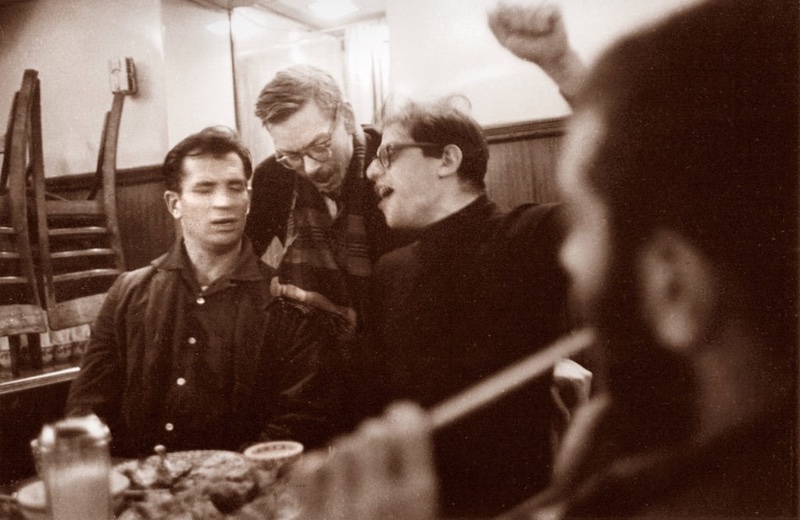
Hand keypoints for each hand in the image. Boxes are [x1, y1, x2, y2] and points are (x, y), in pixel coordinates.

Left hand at [290, 402, 437, 519]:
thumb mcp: (423, 514)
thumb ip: (416, 478)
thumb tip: (410, 428)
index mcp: (416, 500)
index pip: (409, 430)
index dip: (405, 416)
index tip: (401, 415)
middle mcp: (379, 501)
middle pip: (372, 434)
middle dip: (375, 434)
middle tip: (377, 446)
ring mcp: (342, 512)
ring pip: (340, 448)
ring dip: (347, 453)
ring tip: (355, 472)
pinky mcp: (313, 518)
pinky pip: (310, 469)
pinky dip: (318, 468)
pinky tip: (328, 481)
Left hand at [488, 1, 585, 98]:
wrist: (550, 57)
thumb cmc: (529, 50)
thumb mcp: (508, 42)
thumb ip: (496, 28)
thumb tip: (488, 11)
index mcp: (514, 16)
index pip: (502, 10)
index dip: (506, 20)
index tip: (511, 30)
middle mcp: (526, 9)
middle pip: (514, 11)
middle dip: (518, 28)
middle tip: (526, 37)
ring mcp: (539, 8)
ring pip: (528, 14)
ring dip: (531, 29)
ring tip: (538, 35)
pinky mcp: (552, 9)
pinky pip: (541, 14)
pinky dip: (541, 26)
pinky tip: (546, 29)